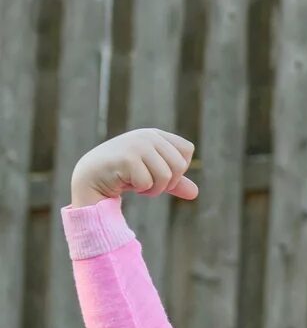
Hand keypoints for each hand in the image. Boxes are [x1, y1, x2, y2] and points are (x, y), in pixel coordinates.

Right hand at [70, 128, 197, 207]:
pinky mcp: (127, 158)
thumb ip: (174, 182)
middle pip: (180, 165)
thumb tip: (195, 193)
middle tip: (149, 183)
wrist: (90, 178)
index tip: (160, 172)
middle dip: (168, 182)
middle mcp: (147, 136)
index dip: (179, 168)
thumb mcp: (152, 176)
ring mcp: (136, 145)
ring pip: (167, 176)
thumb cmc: (122, 175)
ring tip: (138, 184)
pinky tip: (125, 183)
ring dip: (154, 189)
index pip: (187, 150)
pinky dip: (141, 190)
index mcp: (155, 135)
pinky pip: (149, 183)